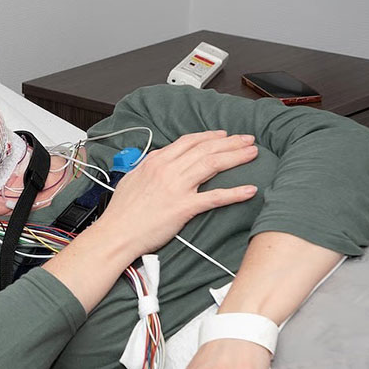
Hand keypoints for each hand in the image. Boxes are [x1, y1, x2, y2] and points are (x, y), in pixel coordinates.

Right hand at [90, 130, 258, 259]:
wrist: (117, 232)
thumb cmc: (121, 211)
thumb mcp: (132, 179)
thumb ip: (148, 166)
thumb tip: (157, 160)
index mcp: (156, 161)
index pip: (188, 142)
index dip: (210, 136)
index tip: (224, 135)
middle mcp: (168, 170)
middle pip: (206, 149)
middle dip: (230, 142)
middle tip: (247, 140)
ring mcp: (177, 188)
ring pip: (213, 164)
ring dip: (236, 157)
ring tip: (252, 153)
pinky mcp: (184, 208)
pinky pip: (214, 197)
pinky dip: (234, 193)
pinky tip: (249, 190)